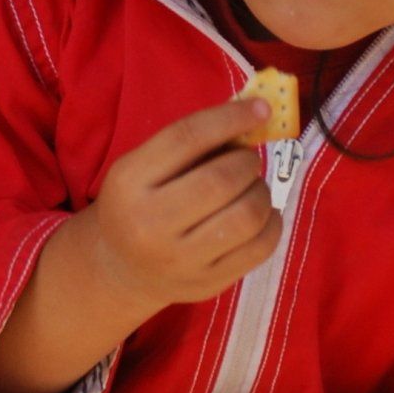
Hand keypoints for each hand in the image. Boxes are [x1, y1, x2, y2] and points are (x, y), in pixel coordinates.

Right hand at [84, 95, 280, 316]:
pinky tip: (261, 215)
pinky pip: (260, 248)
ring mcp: (180, 260)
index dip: (229, 118)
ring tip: (251, 188)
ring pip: (247, 216)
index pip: (186, 138)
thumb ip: (192, 142)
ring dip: (261, 192)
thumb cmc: (141, 201)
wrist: (121, 268)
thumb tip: (253, 115)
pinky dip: (272, 223)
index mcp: (130, 182)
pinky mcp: (207, 284)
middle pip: (220, 180)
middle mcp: (150, 224)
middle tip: (246, 161)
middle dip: (247, 162)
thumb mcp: (146, 165)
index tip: (260, 108)